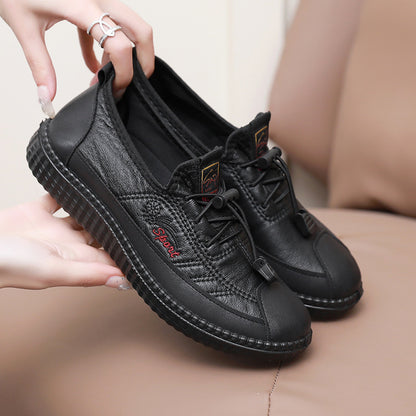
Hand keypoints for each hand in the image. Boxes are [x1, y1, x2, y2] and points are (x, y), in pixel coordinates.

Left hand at [0, 0, 153, 115]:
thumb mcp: (24, 27)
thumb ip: (39, 65)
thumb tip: (48, 97)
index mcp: (82, 5)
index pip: (121, 43)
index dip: (124, 72)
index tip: (114, 88)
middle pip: (141, 32)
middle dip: (143, 63)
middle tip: (129, 84)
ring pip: (132, 28)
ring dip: (126, 56)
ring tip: (104, 76)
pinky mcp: (93, 2)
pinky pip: (112, 27)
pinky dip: (108, 49)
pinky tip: (94, 65)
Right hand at [0, 195, 128, 289]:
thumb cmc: (10, 266)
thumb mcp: (53, 271)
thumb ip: (88, 274)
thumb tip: (122, 281)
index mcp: (76, 260)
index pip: (110, 255)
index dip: (128, 248)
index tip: (148, 238)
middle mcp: (68, 244)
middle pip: (101, 232)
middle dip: (117, 223)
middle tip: (137, 209)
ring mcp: (54, 227)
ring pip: (85, 213)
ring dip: (98, 205)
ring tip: (116, 193)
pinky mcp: (38, 212)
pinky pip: (59, 198)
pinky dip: (70, 191)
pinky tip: (83, 183)